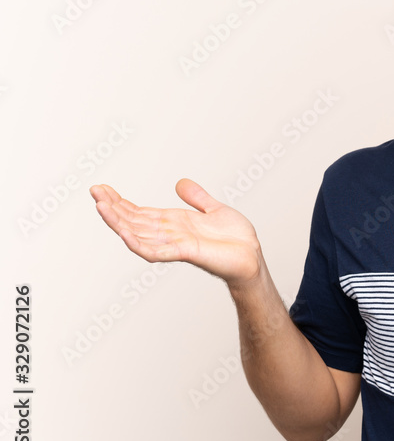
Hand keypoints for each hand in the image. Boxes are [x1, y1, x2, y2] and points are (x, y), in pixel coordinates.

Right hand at [90, 178, 261, 286]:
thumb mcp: (214, 209)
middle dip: (112, 207)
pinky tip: (123, 232)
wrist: (252, 257)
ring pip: (137, 234)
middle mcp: (170, 234)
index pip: (139, 212)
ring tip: (100, 207)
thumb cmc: (236, 239)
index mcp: (174, 223)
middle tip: (94, 192)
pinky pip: (155, 251)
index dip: (120, 202)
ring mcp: (175, 244)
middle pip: (133, 221)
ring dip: (118, 222)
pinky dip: (138, 243)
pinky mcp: (185, 253)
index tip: (102, 189)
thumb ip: (197, 198)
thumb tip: (181, 183)